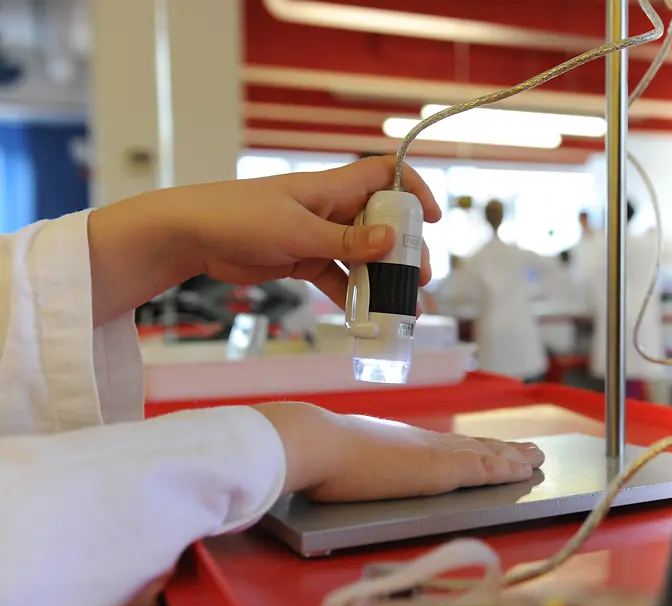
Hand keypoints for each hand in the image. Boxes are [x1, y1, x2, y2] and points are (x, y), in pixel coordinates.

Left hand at [87, 157, 441, 325]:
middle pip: (382, 224)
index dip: (413, 191)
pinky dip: (352, 294)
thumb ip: (346, 241)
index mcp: (333, 188)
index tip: (431, 220)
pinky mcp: (302, 260)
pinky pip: (338, 277)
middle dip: (404, 251)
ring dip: (382, 279)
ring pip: (363, 256)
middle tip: (418, 279)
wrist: (191, 235)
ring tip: (401, 306)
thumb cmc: (240, 218)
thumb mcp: (298, 232)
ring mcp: (318, 236)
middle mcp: (331, 209)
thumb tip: (393, 240)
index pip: (385, 176)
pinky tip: (365, 315)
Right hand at [252, 402, 544, 501]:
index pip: (450, 445)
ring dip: (513, 459)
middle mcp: (425, 442)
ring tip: (536, 459)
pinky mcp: (440, 469)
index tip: (493, 447)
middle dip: (504, 450)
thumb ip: (360, 459)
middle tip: (530, 451)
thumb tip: (351, 466)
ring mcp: (435, 454)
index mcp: (405, 442)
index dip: (474, 447)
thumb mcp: (348, 454)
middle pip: (474, 445)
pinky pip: (482, 470)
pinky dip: (505, 471)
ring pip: (485, 455)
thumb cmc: (321, 454)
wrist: (318, 443)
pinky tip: (522, 473)